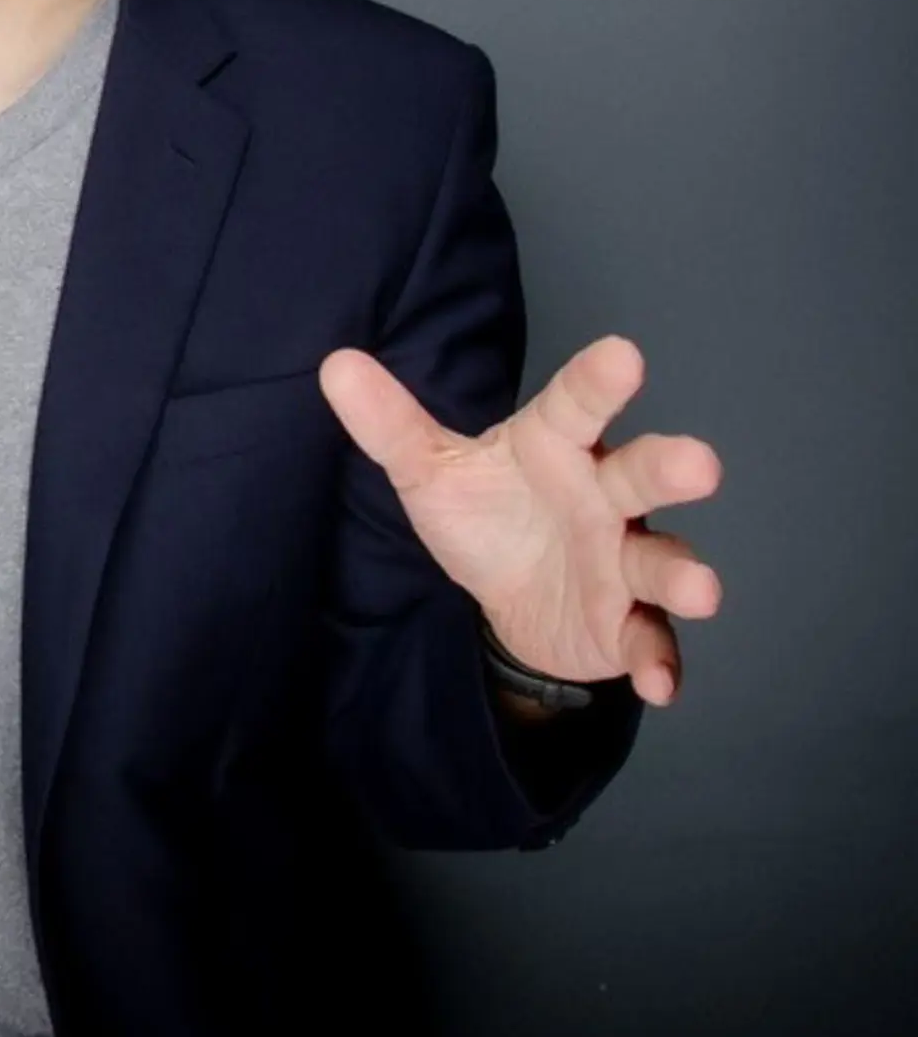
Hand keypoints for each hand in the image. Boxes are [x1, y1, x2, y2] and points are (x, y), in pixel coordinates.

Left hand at [317, 333, 722, 706]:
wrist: (507, 596)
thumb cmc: (486, 512)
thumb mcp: (430, 472)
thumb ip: (390, 425)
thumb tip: (336, 364)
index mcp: (555, 448)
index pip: (575, 407)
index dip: (597, 381)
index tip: (622, 354)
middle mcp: (602, 497)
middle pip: (640, 477)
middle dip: (670, 469)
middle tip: (700, 463)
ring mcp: (622, 560)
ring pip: (659, 561)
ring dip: (681, 574)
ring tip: (699, 587)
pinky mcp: (627, 623)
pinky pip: (651, 640)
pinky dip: (658, 660)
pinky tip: (657, 682)